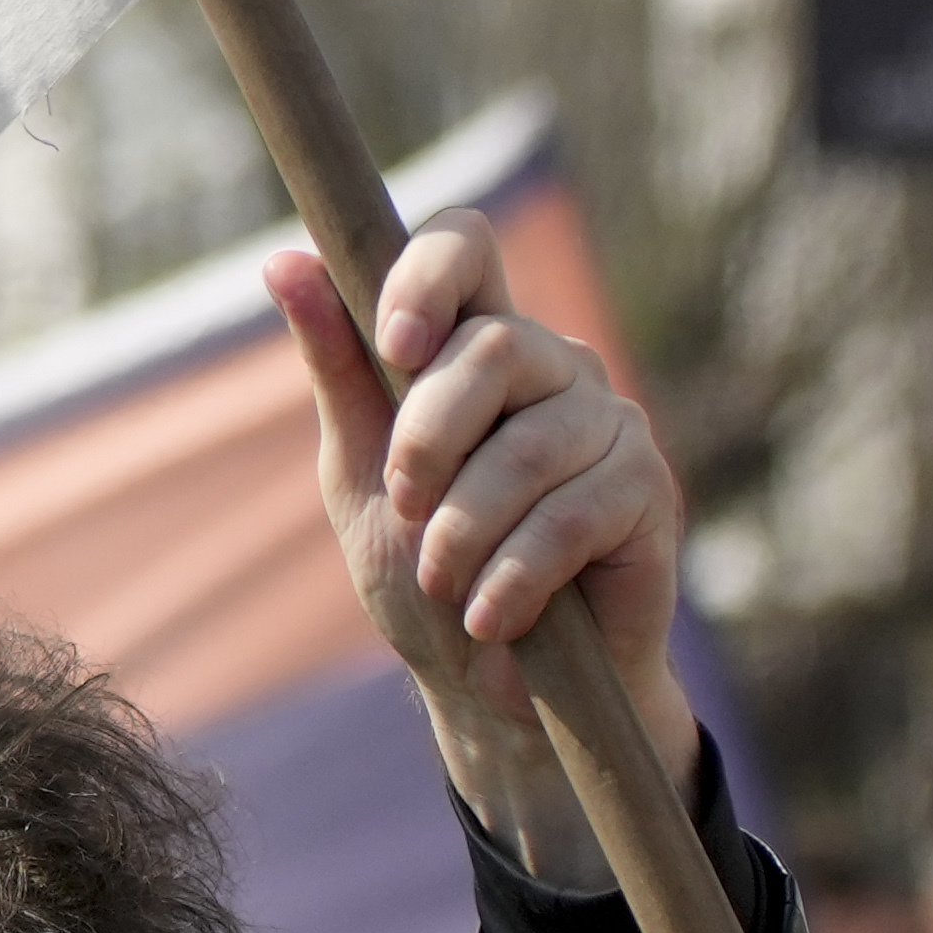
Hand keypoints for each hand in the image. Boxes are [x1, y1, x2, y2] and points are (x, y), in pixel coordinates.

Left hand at [267, 208, 687, 867]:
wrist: (494, 686)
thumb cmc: (422, 567)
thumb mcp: (362, 471)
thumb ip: (337, 368)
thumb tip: (284, 263)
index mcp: (475, 340)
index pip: (466, 245)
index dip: (429, 275)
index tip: (392, 344)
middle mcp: (553, 364)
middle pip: (491, 347)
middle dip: (427, 437)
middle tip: (404, 507)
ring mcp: (610, 421)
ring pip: (526, 448)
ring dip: (463, 529)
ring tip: (443, 584)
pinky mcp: (649, 490)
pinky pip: (571, 518)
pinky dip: (511, 577)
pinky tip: (489, 618)